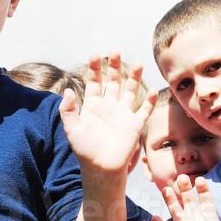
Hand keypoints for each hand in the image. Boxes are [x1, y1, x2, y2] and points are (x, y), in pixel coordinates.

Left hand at [61, 54, 153, 187]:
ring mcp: (123, 115)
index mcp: (93, 106)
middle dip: (114, 67)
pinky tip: (152, 90)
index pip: (94, 83)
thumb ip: (68, 110)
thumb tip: (68, 90)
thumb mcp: (71, 129)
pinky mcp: (134, 125)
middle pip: (112, 82)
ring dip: (134, 78)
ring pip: (130, 91)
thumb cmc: (85, 151)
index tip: (95, 55)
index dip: (95, 69)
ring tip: (138, 64)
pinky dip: (149, 101)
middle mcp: (109, 107)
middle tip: (115, 52)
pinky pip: (144, 110)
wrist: (101, 169)